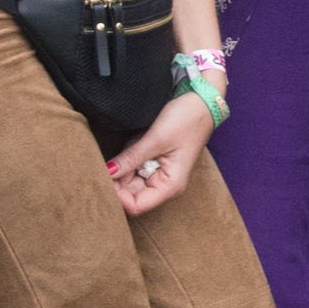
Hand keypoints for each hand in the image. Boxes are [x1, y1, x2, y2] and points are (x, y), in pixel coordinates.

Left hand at [104, 92, 213, 216]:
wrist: (202, 101)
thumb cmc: (188, 120)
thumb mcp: (155, 139)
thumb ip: (130, 159)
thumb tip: (106, 173)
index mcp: (170, 186)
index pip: (135, 206)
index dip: (118, 195)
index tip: (107, 175)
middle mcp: (164, 184)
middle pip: (129, 193)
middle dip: (120, 175)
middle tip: (120, 154)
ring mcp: (159, 173)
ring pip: (128, 178)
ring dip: (126, 161)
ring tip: (137, 142)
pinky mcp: (155, 162)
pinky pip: (134, 165)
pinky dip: (130, 154)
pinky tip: (139, 140)